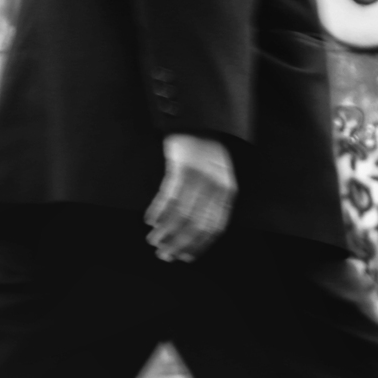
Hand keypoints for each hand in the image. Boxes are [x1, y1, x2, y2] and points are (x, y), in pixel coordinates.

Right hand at [146, 134, 235, 261]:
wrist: (200, 120)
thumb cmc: (206, 153)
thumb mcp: (218, 178)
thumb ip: (212, 203)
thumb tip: (195, 233)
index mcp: (227, 192)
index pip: (214, 227)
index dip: (199, 245)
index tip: (185, 257)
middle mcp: (216, 186)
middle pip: (196, 224)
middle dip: (179, 243)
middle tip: (164, 255)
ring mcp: (199, 175)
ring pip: (181, 213)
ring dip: (166, 231)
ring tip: (154, 241)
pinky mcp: (182, 165)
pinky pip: (169, 196)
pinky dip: (159, 211)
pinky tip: (150, 221)